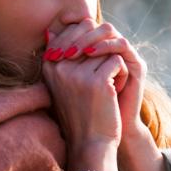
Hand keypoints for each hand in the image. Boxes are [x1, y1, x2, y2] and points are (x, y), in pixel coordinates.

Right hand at [48, 21, 164, 170]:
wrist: (90, 142)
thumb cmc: (79, 110)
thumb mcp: (62, 81)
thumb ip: (59, 55)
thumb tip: (52, 30)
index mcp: (49, 64)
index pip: (76, 28)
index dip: (93, 41)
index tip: (92, 66)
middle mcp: (59, 66)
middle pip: (93, 34)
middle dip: (104, 51)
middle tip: (102, 77)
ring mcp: (76, 73)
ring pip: (107, 49)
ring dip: (113, 65)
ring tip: (107, 87)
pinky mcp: (96, 82)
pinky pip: (117, 61)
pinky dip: (121, 75)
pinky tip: (114, 92)